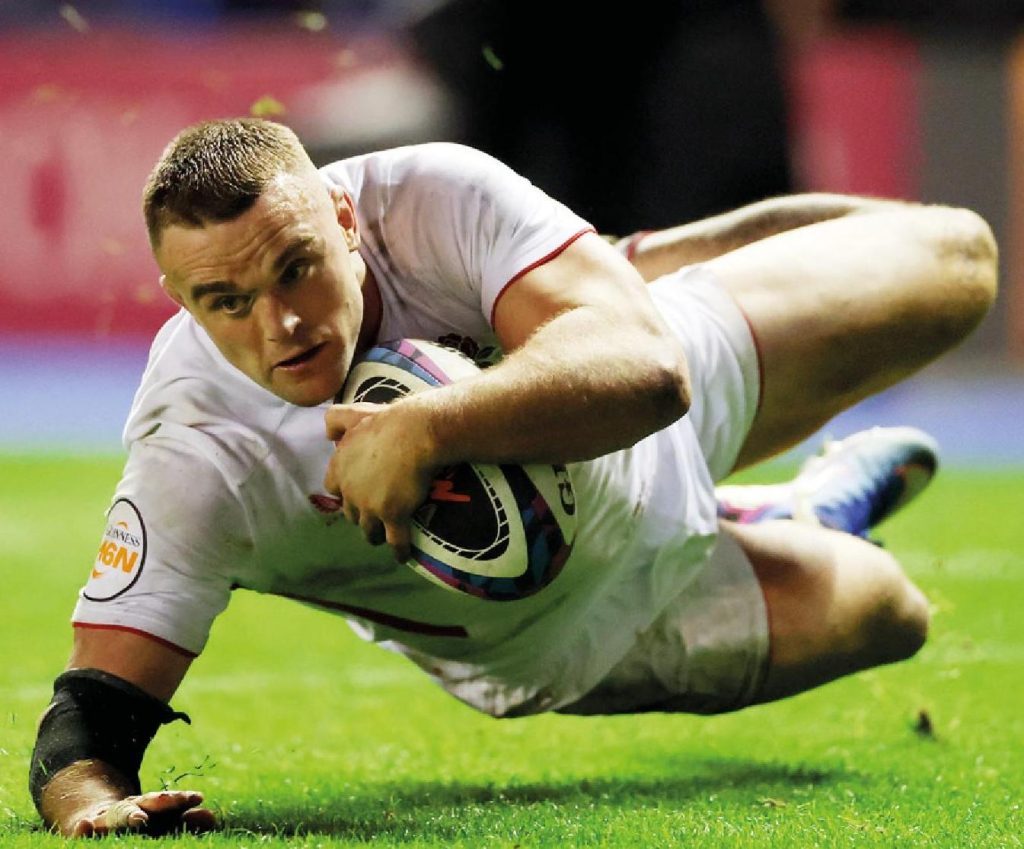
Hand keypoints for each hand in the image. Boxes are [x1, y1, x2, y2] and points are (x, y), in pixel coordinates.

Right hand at [67, 790, 214, 836]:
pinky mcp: (83, 830)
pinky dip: (83, 831)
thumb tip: (212, 818)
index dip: (181, 799)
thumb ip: (184, 822)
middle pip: (146, 803)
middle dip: (161, 802)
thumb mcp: (158, 822)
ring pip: (118, 816)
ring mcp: (105, 820)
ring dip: (128, 816)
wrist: (90, 817)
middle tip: (175, 801)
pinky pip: (81, 833)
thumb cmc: (134, 825)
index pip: (167, 802)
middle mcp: (128, 809)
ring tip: (141, 820)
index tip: (198, 797)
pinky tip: (83, 828)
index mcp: (147, 807)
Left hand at [324, 401, 439, 560]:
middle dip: (358, 514)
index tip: (352, 492)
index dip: (343, 491)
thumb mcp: (355, 414)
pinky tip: (402, 556)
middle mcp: (350, 490)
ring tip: (381, 537)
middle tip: (371, 514)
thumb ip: (335, 420)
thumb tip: (326, 434)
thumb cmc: (386, 422)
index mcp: (341, 467)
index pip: (333, 487)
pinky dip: (399, 550)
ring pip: (368, 528)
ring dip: (374, 534)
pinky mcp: (393, 516)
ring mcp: (370, 506)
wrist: (413, 435)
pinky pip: (395, 540)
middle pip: (350, 511)